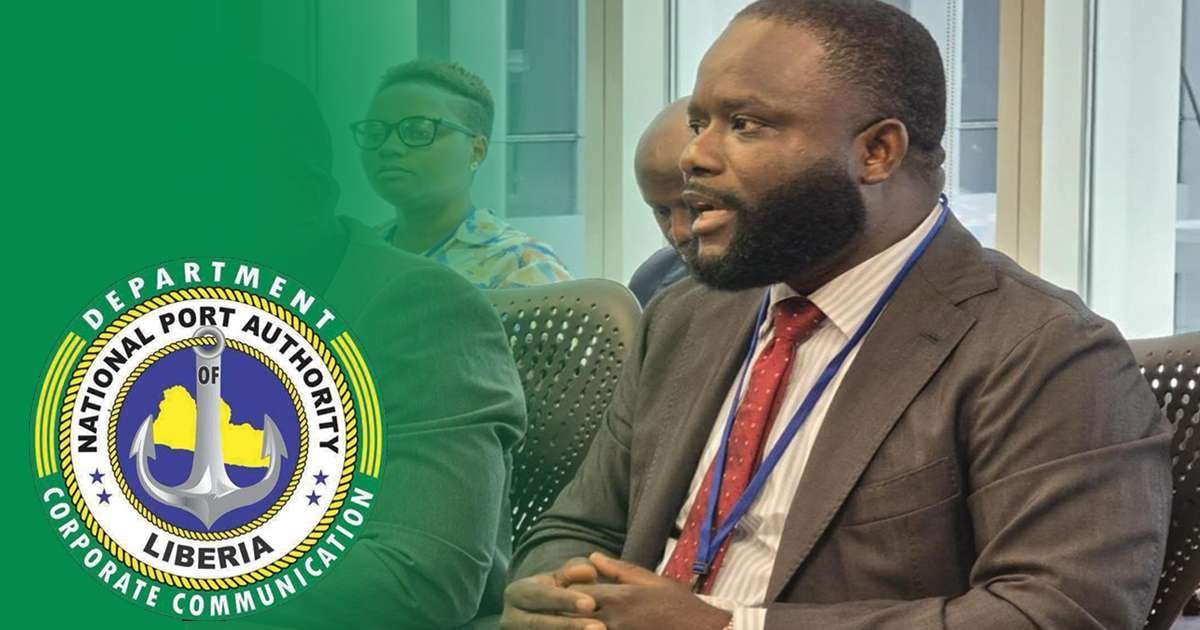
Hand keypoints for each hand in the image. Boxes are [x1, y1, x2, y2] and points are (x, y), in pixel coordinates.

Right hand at [501, 557, 604, 629]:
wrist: (534, 615)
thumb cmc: (551, 594)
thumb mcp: (557, 580)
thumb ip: (572, 573)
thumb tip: (589, 571)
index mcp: (516, 593)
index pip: (540, 595)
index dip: (565, 600)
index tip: (591, 604)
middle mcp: (511, 618)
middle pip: (540, 623)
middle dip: (570, 626)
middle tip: (599, 627)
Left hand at [568, 553, 731, 629]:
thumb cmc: (679, 605)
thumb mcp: (651, 581)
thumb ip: (619, 569)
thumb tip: (592, 557)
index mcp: (619, 597)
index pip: (576, 592)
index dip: (570, 590)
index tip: (570, 590)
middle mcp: (612, 619)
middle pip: (573, 615)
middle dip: (566, 611)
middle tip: (565, 608)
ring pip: (583, 628)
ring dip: (577, 623)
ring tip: (573, 620)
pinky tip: (594, 627)